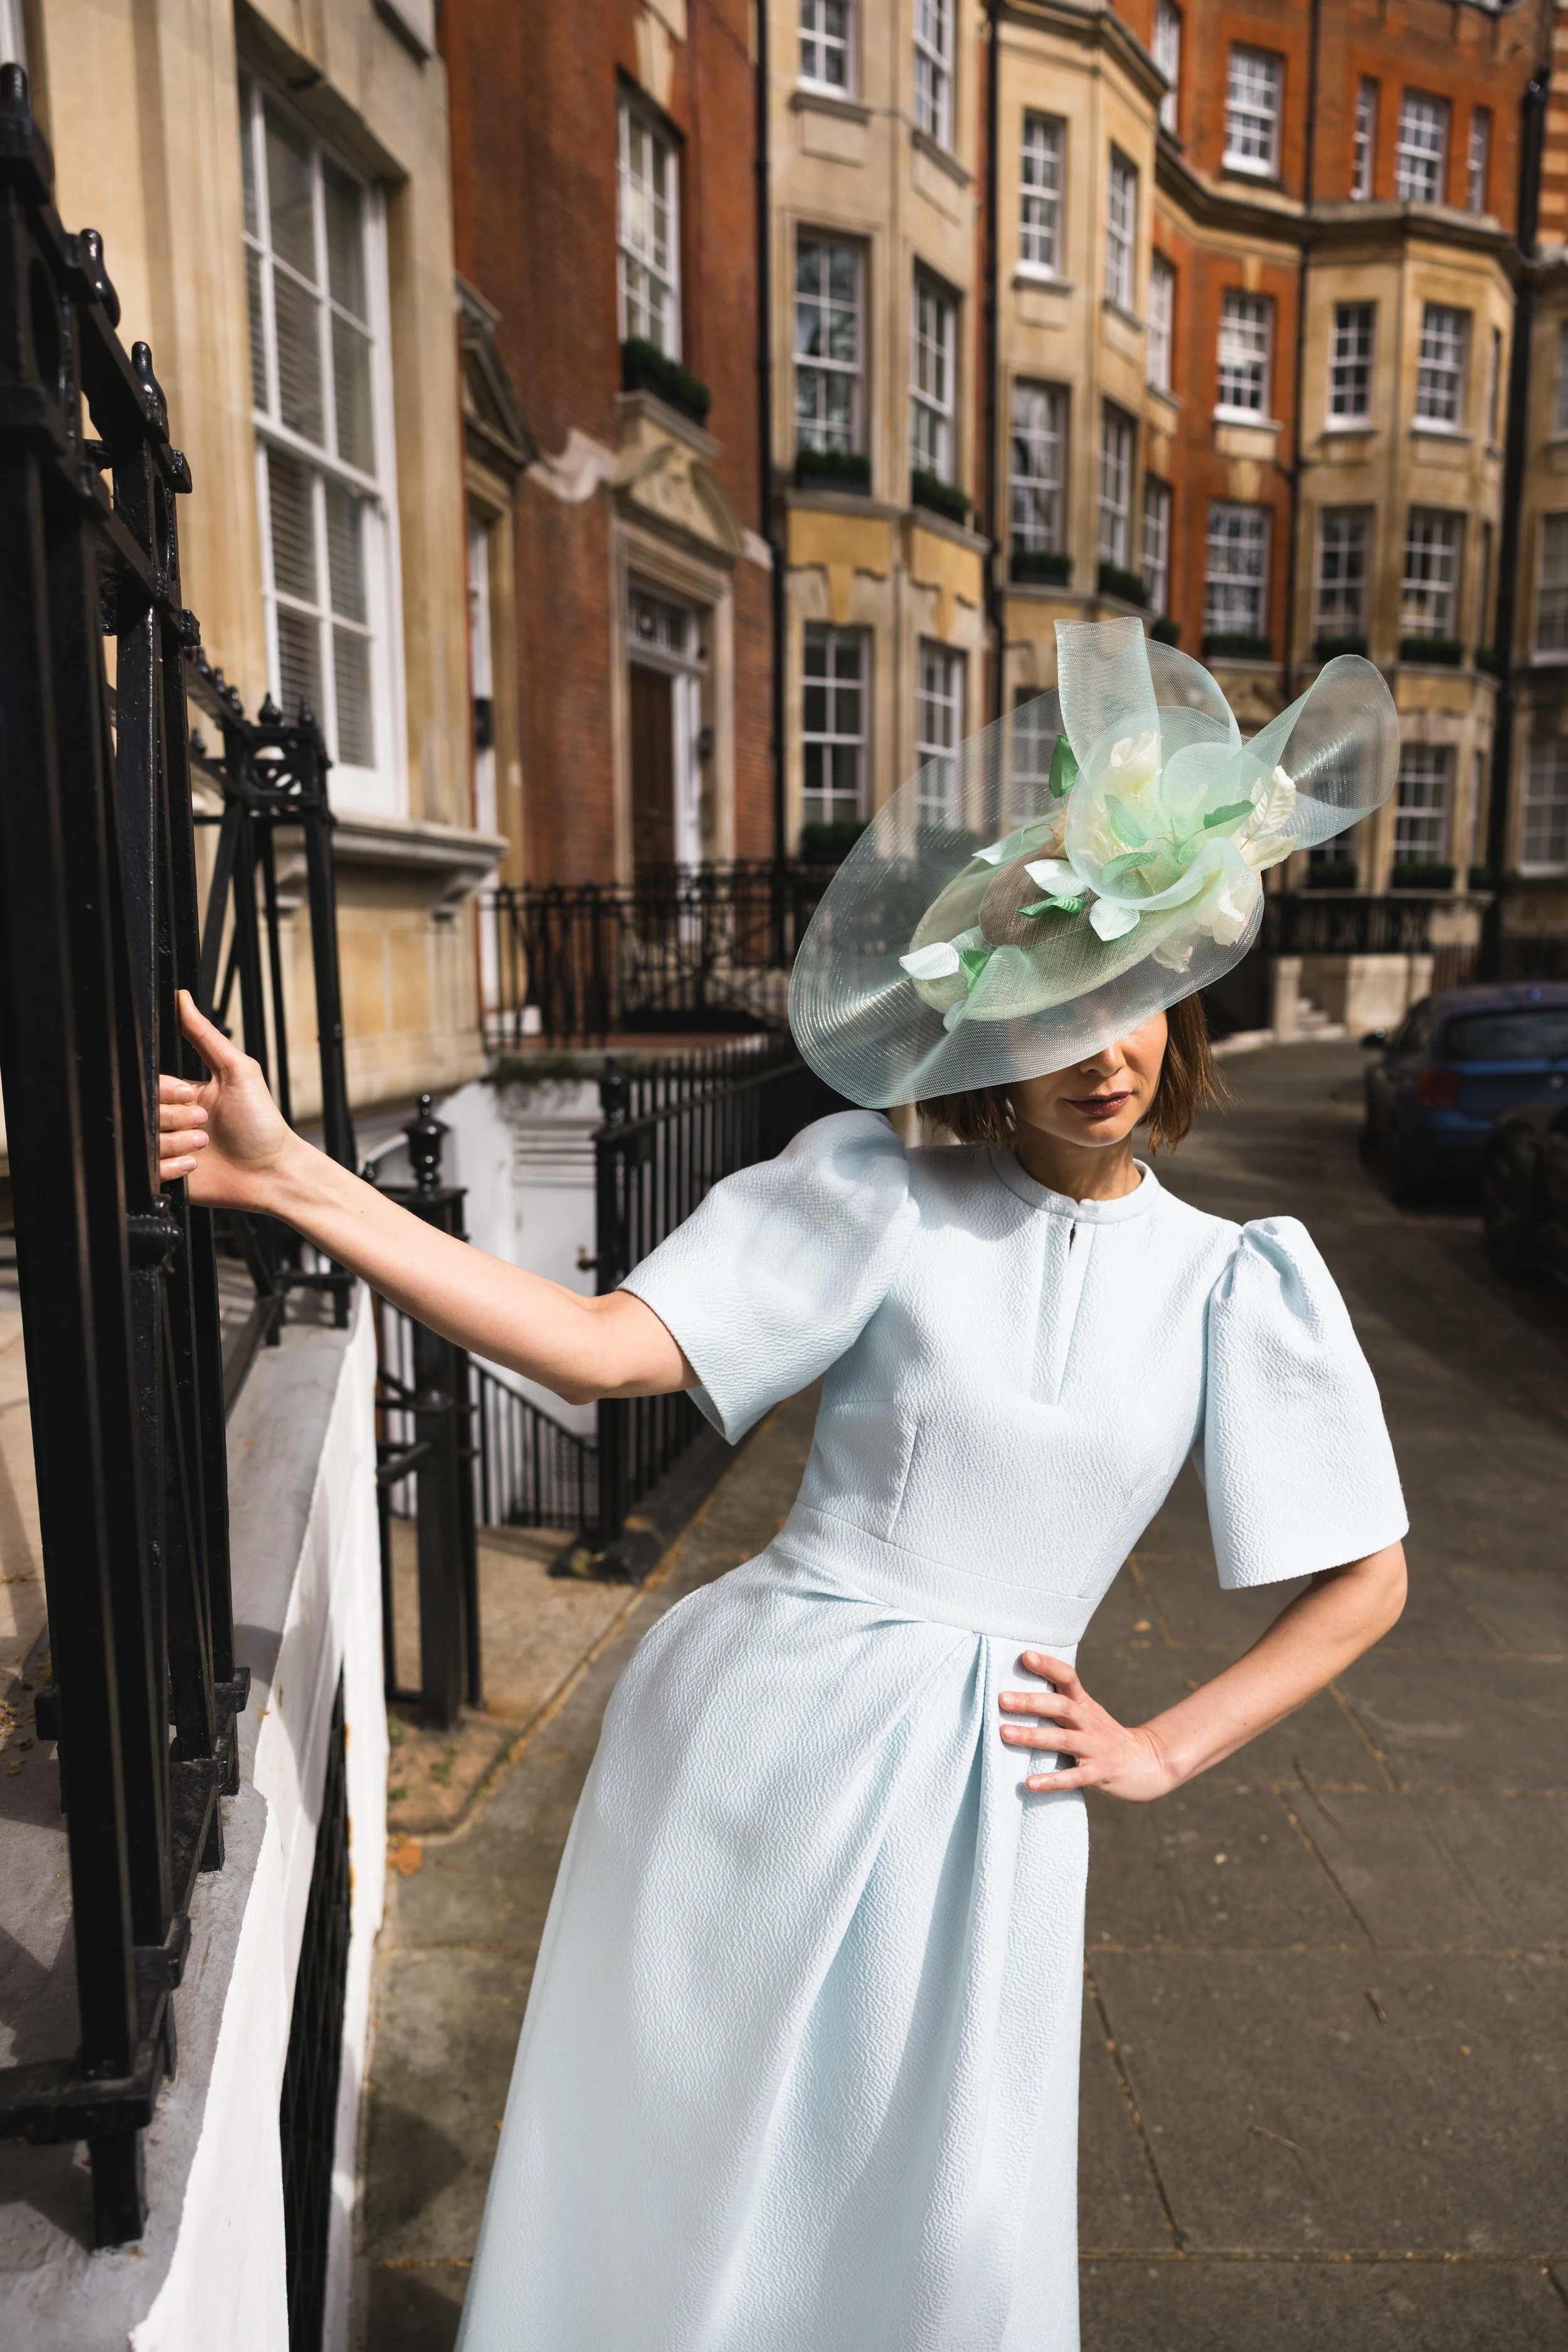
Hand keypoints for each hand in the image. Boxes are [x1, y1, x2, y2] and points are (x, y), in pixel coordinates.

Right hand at [158, 990, 296, 1209]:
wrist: (272, 1172)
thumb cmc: (262, 1123)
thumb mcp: (238, 1071)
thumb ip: (206, 1036)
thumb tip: (183, 997)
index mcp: (182, 1094)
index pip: (151, 1084)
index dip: (167, 1091)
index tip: (190, 1097)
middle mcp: (172, 1120)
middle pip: (143, 1112)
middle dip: (175, 1119)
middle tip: (204, 1124)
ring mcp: (168, 1149)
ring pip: (145, 1142)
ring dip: (177, 1144)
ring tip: (204, 1147)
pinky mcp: (168, 1177)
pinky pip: (150, 1169)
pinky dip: (173, 1167)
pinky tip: (196, 1166)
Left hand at [998, 1652, 1174, 1801]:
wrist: (1145, 1763)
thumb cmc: (1103, 1735)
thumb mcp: (1086, 1713)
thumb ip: (1060, 1702)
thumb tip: (1018, 1690)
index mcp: (1085, 1705)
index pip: (1068, 1678)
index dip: (1049, 1666)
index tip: (1025, 1655)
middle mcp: (1089, 1723)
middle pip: (1062, 1707)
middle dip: (1032, 1702)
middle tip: (1002, 1699)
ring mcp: (1095, 1748)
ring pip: (1063, 1740)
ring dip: (1033, 1736)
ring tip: (1005, 1733)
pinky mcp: (1099, 1773)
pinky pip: (1072, 1778)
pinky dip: (1051, 1781)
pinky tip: (1028, 1783)